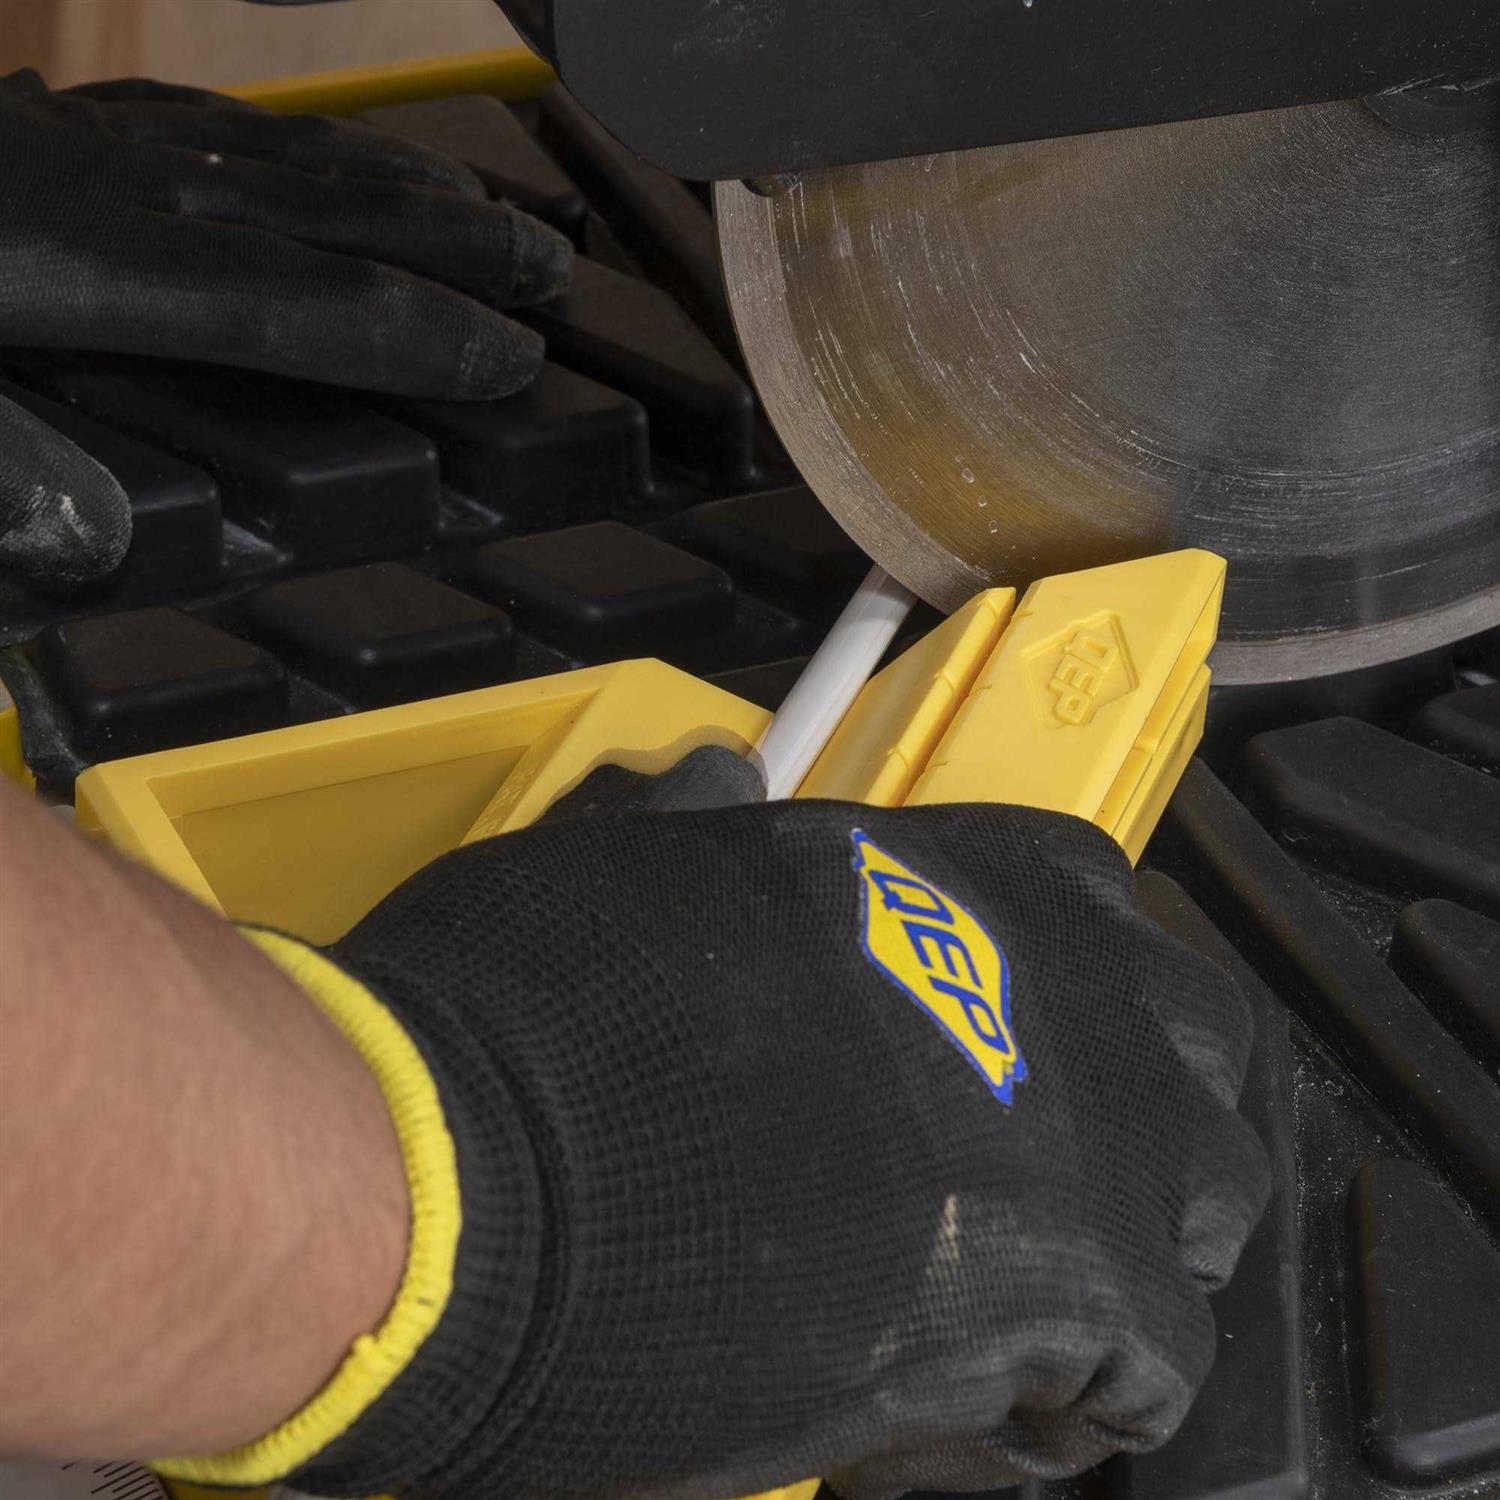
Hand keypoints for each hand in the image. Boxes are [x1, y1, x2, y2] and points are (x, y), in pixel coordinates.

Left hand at [0, 70, 571, 587]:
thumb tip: (86, 539)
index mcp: (58, 266)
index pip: (284, 305)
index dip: (414, 335)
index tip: (513, 360)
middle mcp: (86, 185)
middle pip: (311, 209)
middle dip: (448, 241)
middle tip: (548, 268)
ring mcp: (64, 137)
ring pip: (266, 149)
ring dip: (388, 179)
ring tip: (474, 202)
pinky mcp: (33, 118)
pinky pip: (193, 114)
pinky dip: (282, 136)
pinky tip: (313, 147)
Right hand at [212, 754, 1269, 1499]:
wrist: (463, 1174)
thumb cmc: (512, 1016)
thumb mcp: (618, 869)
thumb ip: (700, 828)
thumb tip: (716, 776)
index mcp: (927, 875)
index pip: (1087, 910)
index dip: (1066, 1004)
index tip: (1025, 1070)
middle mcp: (1030, 978)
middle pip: (1187, 1041)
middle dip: (1142, 1115)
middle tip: (1050, 1192)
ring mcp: (1069, 1125)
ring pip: (1204, 1190)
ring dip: (1135, 1249)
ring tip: (1030, 1316)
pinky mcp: (1062, 1288)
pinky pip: (1149, 1364)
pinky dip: (1078, 1398)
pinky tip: (976, 1418)